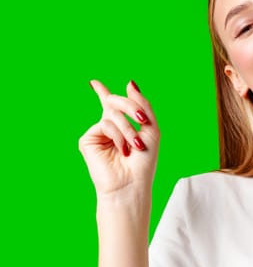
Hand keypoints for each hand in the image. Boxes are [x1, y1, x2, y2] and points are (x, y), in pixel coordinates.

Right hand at [79, 80, 159, 198]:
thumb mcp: (151, 129)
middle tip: (142, 120)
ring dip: (129, 129)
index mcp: (122, 125)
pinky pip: (105, 124)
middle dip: (131, 107)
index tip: (94, 83)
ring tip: (135, 146)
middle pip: (115, 101)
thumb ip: (143, 104)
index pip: (111, 105)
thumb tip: (129, 82)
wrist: (132, 184)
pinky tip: (122, 150)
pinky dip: (118, 136)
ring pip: (112, 113)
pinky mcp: (88, 140)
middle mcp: (108, 128)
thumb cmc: (144, 161)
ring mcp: (97, 134)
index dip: (103, 92)